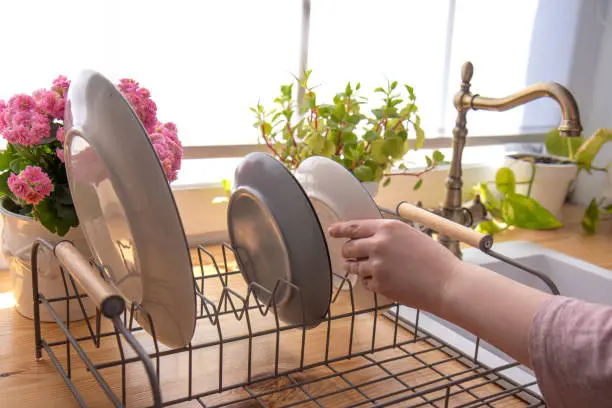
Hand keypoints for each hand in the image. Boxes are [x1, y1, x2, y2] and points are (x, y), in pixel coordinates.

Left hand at [328, 219, 461, 312]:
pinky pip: (365, 283)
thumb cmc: (434, 259)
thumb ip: (389, 235)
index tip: (332, 231)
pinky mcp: (379, 284)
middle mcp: (379, 244)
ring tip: (374, 270)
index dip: (340, 229)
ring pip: (353, 267)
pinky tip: (388, 281)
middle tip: (355, 256)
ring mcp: (377, 265)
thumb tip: (370, 238)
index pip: (354, 226)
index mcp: (388, 228)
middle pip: (349, 247)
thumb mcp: (411, 235)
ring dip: (358, 268)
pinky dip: (372, 283)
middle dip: (349, 252)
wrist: (447, 283)